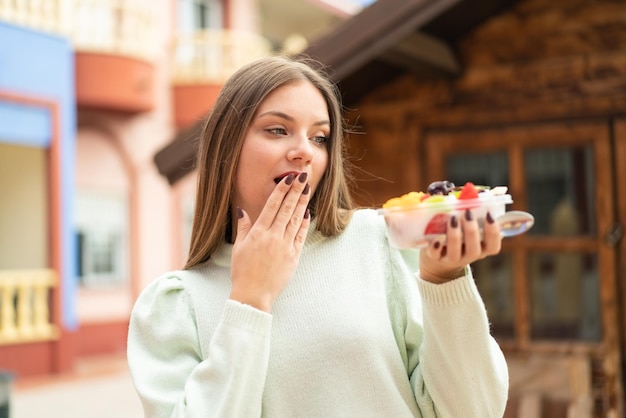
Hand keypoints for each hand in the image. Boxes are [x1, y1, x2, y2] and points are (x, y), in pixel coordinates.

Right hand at [230, 173, 310, 311]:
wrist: (253, 295)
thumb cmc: (242, 272)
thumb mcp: (238, 248)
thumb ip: (243, 228)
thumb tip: (243, 211)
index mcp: (258, 233)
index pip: (272, 206)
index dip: (281, 191)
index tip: (288, 179)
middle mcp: (273, 237)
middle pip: (286, 209)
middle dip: (296, 191)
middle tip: (303, 176)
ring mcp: (285, 247)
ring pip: (295, 220)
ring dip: (302, 203)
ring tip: (307, 189)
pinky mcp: (294, 257)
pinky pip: (300, 236)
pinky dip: (304, 223)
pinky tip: (307, 213)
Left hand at [419, 210, 501, 283]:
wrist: (439, 257)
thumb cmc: (459, 235)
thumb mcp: (468, 226)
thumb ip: (474, 212)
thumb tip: (478, 191)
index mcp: (481, 248)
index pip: (493, 246)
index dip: (493, 232)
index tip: (489, 215)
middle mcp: (468, 256)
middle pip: (474, 250)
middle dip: (471, 231)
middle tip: (467, 213)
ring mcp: (451, 259)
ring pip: (455, 254)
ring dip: (454, 236)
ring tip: (452, 219)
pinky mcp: (435, 258)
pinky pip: (435, 255)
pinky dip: (435, 248)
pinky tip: (435, 239)